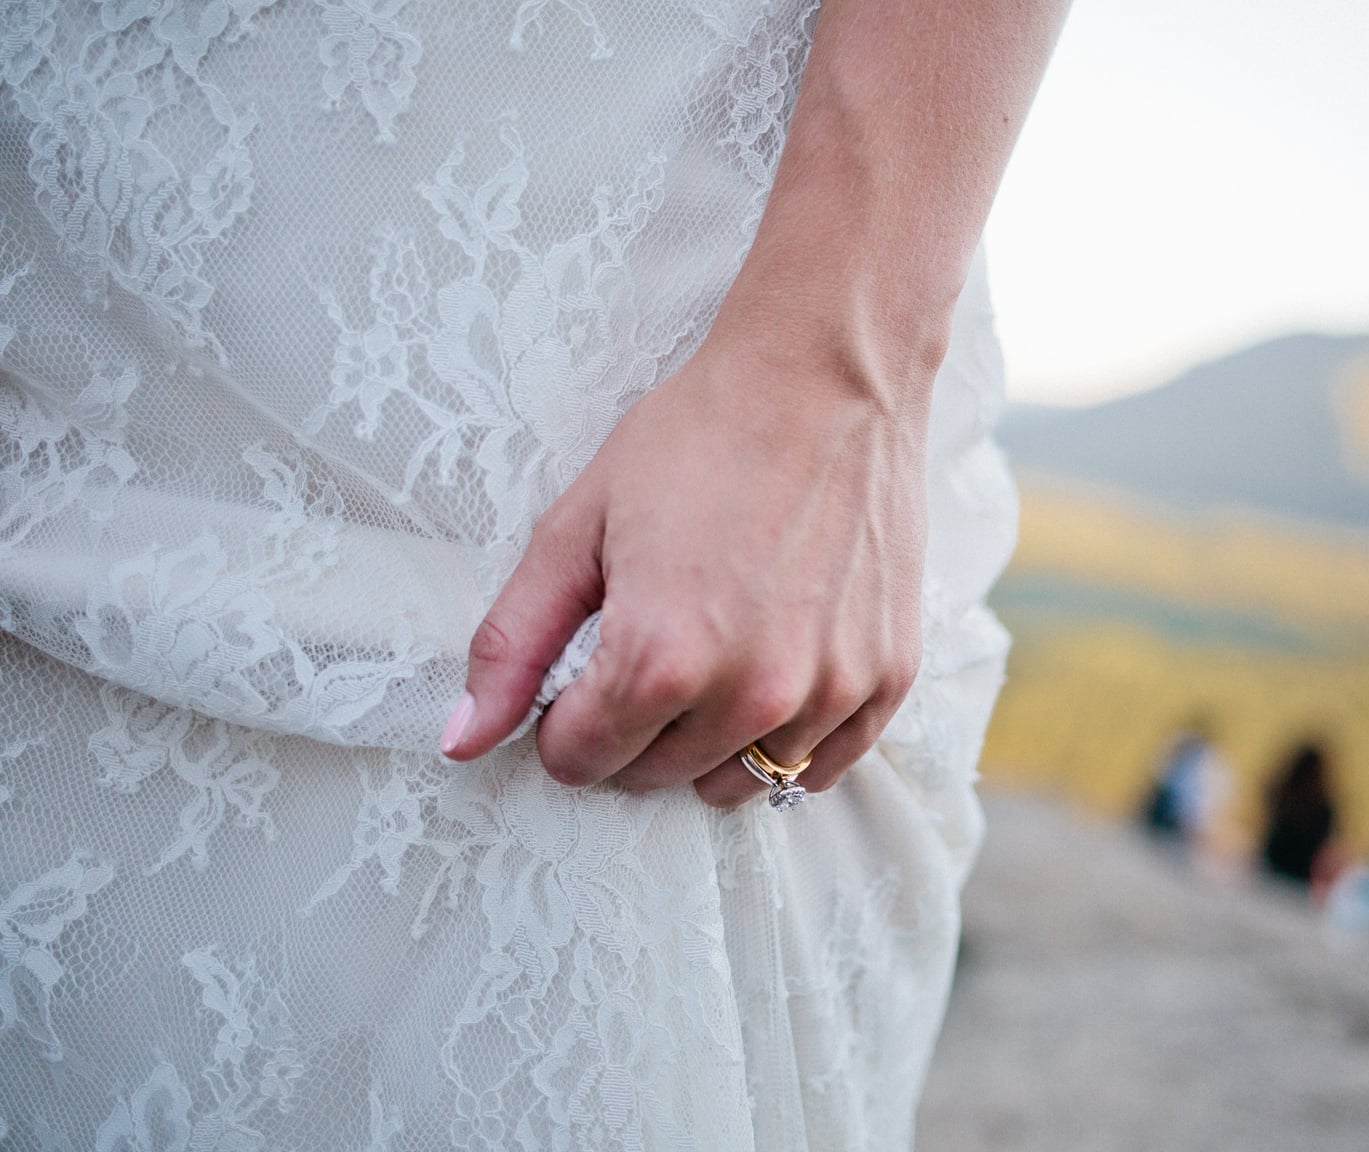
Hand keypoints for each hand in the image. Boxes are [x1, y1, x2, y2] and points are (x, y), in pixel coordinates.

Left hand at [439, 318, 930, 806]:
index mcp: (661, 659)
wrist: (826, 377)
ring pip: (739, 780)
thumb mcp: (578, 526)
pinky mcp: (886, 677)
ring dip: (708, 743)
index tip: (579, 673)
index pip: (583, 758)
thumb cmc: (699, 437)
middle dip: (631, 729)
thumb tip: (462, 742)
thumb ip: (513, 642)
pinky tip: (773, 682)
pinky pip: (823, 766)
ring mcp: (830, 690)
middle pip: (657, 774)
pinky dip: (788, 743)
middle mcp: (751, 693)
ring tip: (710, 661)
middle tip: (643, 648)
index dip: (563, 721)